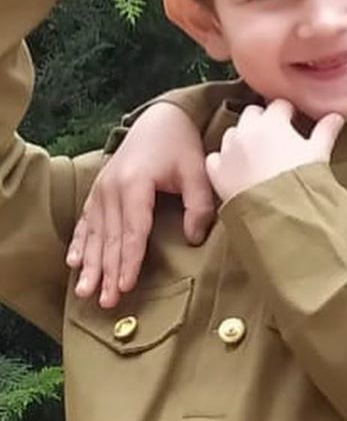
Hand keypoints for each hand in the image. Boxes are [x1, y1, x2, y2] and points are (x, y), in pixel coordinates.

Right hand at [68, 102, 215, 307]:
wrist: (160, 118)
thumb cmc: (181, 145)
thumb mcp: (197, 170)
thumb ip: (198, 204)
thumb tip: (195, 238)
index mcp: (136, 183)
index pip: (132, 231)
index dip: (129, 260)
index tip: (125, 285)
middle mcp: (112, 188)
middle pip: (110, 238)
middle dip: (107, 272)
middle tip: (106, 301)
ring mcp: (101, 189)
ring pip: (94, 234)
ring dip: (90, 264)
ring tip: (84, 291)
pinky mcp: (98, 190)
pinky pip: (85, 221)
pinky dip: (79, 242)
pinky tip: (73, 261)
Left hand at [205, 99, 343, 204]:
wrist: (277, 211)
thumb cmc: (300, 179)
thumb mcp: (318, 154)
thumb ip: (325, 131)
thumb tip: (336, 115)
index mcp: (271, 122)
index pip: (279, 105)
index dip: (287, 113)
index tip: (293, 122)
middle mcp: (245, 130)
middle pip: (252, 113)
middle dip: (262, 120)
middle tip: (275, 137)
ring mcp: (228, 150)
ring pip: (232, 133)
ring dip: (242, 137)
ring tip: (255, 153)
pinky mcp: (216, 171)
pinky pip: (216, 157)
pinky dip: (223, 160)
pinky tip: (236, 168)